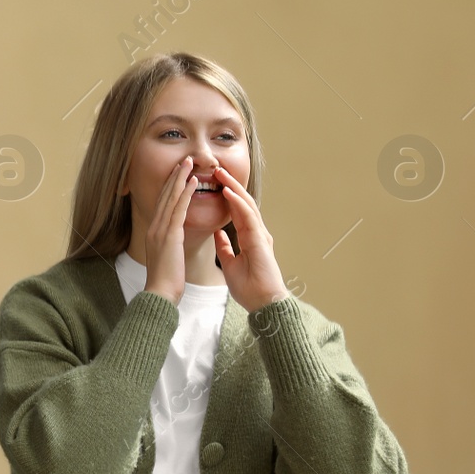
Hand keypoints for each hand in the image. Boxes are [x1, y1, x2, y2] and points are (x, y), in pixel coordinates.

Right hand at [141, 156, 195, 304]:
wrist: (160, 294)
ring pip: (170, 198)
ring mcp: (160, 230)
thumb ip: (169, 247)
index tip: (178, 174)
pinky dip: (185, 193)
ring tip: (189, 163)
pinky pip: (178, 209)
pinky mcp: (169, 235)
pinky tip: (192, 181)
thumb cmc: (166, 282)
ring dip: (180, 178)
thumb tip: (173, 244)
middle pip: (164, 196)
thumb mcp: (166, 259)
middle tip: (183, 161)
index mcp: (154, 233)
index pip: (162, 205)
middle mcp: (154, 228)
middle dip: (174, 177)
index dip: (170, 187)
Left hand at [209, 165, 290, 311]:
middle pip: (241, 203)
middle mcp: (256, 232)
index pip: (235, 211)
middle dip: (229, 185)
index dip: (225, 197)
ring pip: (246, 204)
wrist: (262, 303)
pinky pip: (248, 216)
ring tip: (220, 173)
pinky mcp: (260, 239)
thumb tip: (218, 235)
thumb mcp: (231, 264)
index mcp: (248, 237)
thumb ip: (225, 248)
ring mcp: (260, 234)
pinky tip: (228, 191)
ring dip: (233, 187)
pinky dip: (238, 202)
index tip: (212, 185)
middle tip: (216, 170)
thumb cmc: (249, 288)